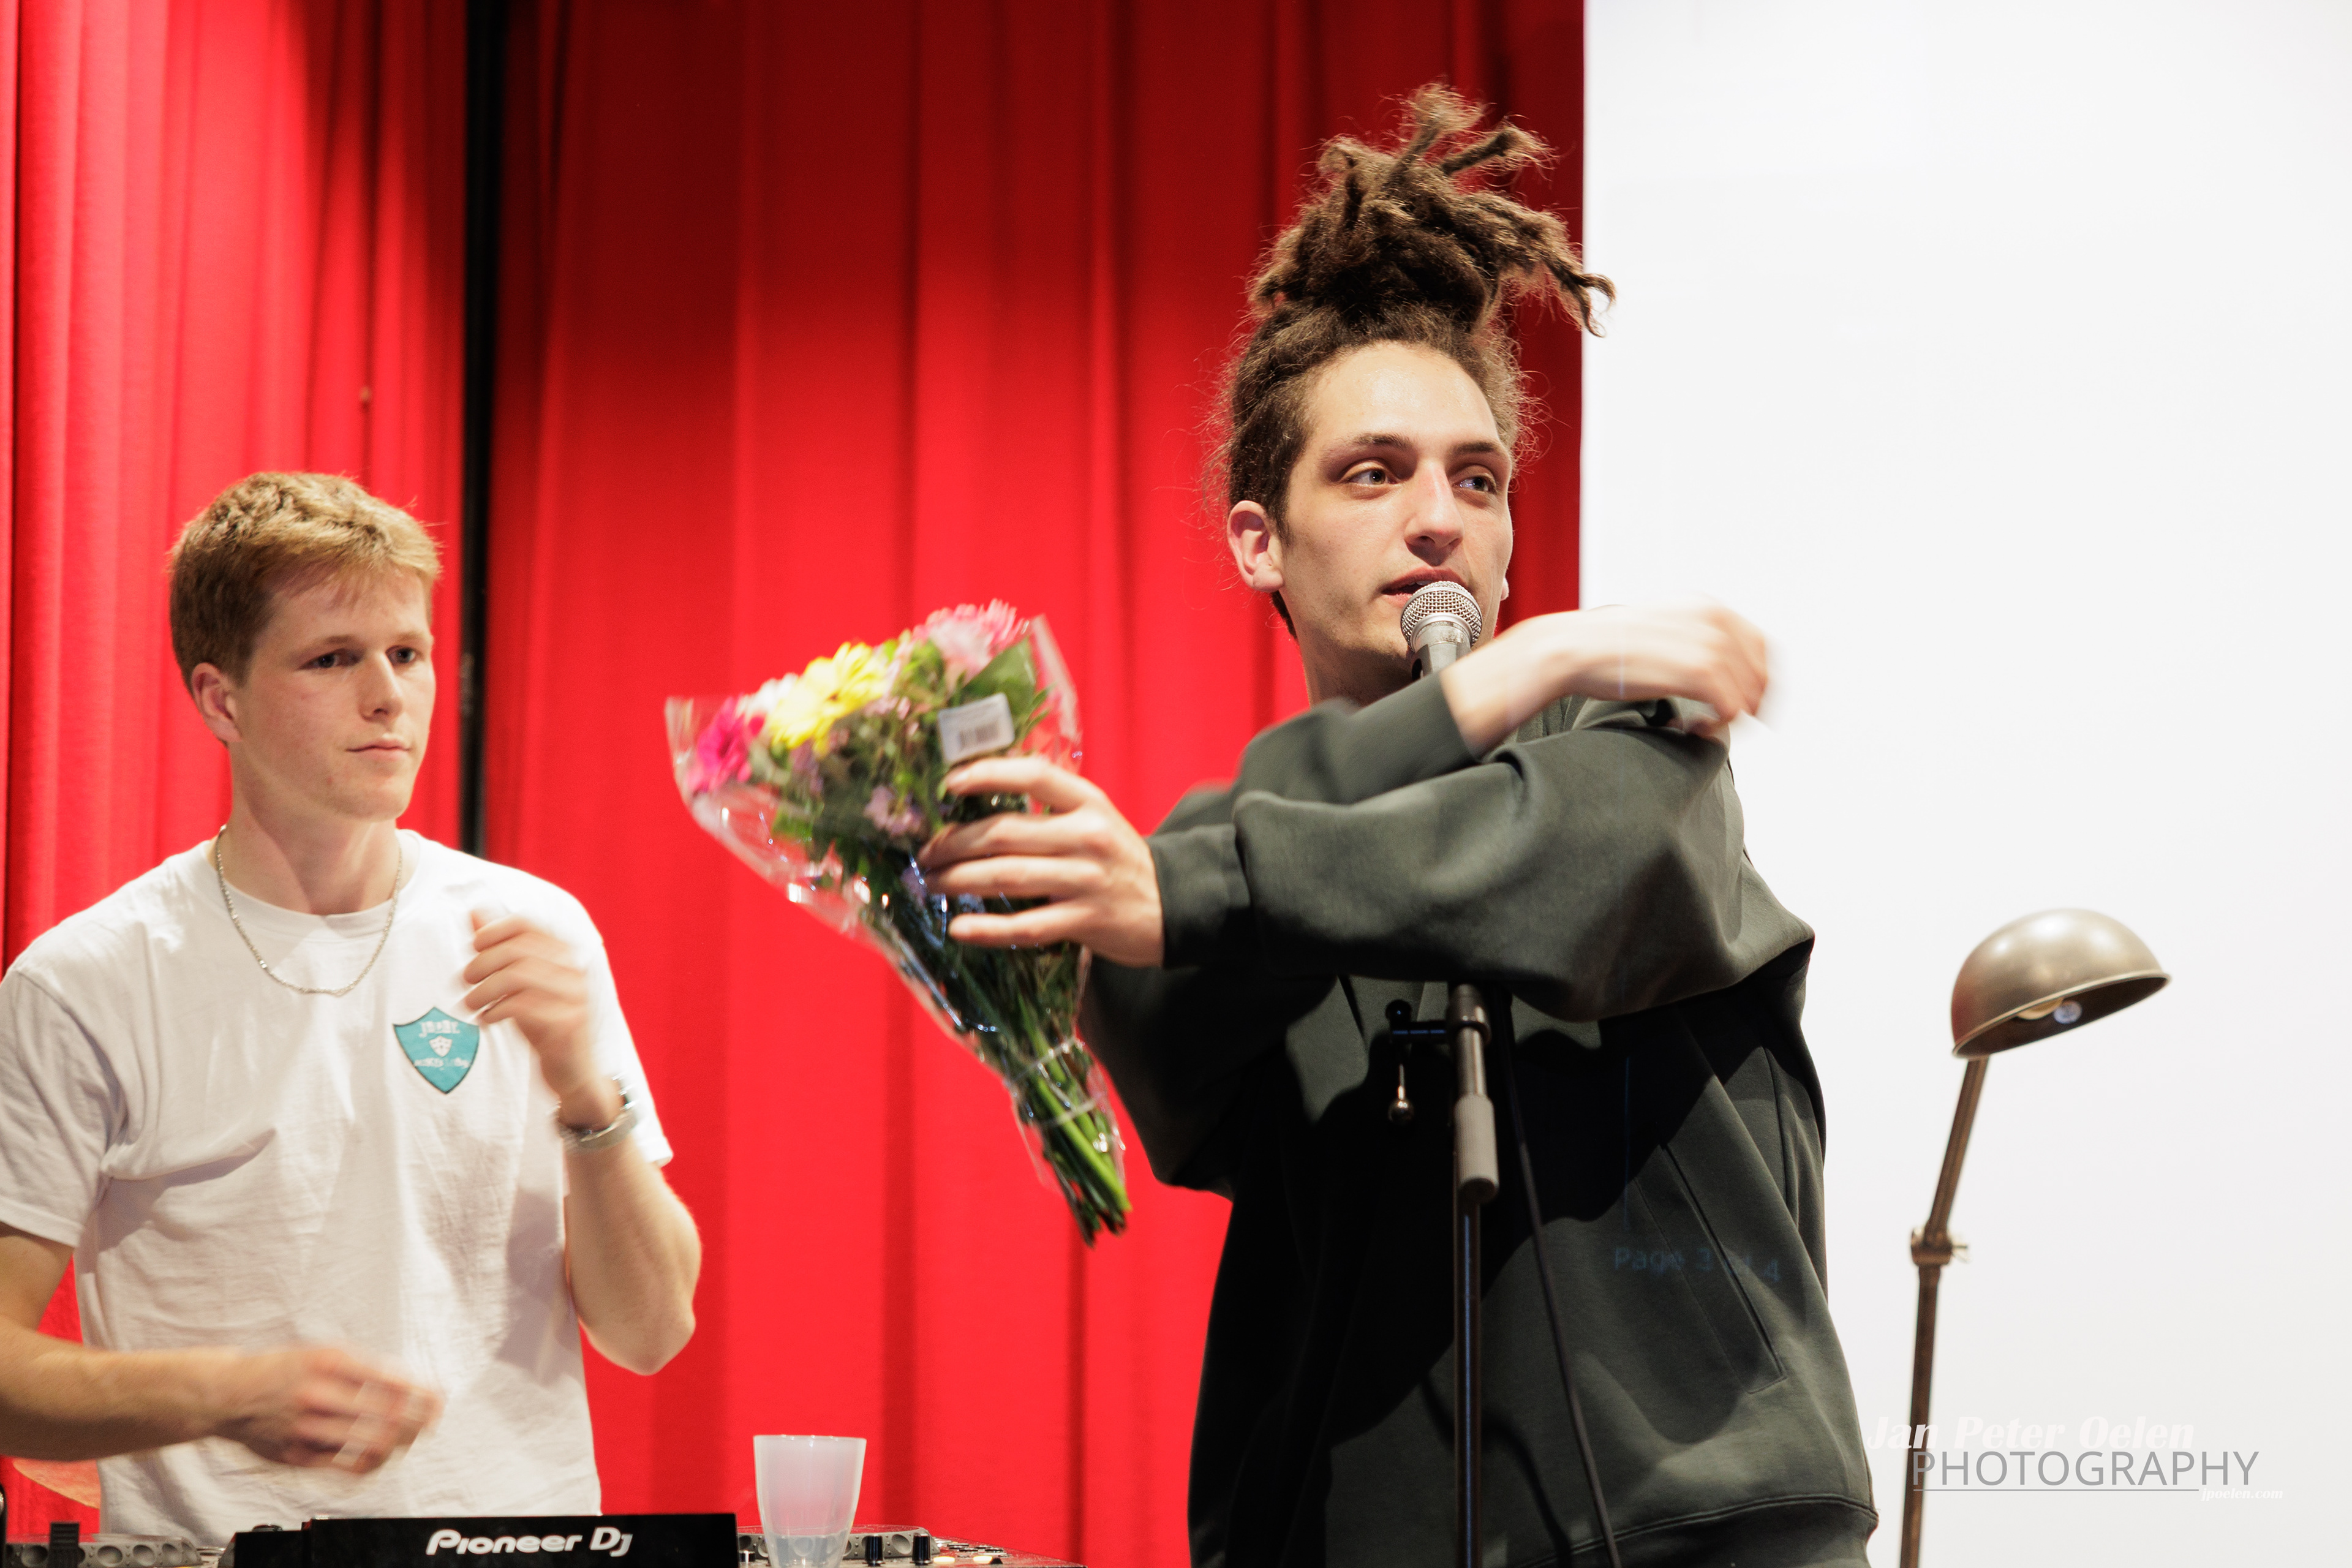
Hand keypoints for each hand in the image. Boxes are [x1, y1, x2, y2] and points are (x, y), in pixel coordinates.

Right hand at [210, 1344, 440, 1472]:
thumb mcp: (322, 1353)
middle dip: (419, 1420)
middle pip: (388, 1415)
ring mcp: (307, 1427)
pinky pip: (347, 1467)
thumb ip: (362, 1368)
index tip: (438, 1399)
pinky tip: (381, 1458)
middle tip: (432, 1421)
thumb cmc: (283, 1371)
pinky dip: (373, 1464)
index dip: (422, 1394)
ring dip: (401, 1443)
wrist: (227, 1394)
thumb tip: (410, 1387)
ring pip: (372, 1444)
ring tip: (411, 1439)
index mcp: (329, 1361)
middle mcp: (318, 1393)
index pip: (392, 1381)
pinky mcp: (297, 1456)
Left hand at [463, 914, 612, 1124]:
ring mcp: (574, 996)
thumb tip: (476, 910)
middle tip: (464, 982)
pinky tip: (486, 1020)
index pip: (525, 923)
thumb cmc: (545, 1023)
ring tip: (469, 1004)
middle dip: (481, 963)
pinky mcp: (567, 1023)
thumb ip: (501, 947)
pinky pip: (522, 1006)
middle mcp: (575, 969)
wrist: (575, 1073)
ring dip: (483, 990)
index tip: (474, 948)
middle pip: (516, 949)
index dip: (493, 931)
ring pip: (516, 976)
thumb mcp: (522, 984)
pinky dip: (495, 1010)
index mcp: (566, 953)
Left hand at [916, 756, 1163, 966]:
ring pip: (1008, 877)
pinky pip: (1027, 927)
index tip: (949, 784)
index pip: (1033, 775)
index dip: (987, 774)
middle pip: (1005, 832)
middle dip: (954, 843)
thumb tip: (977, 798)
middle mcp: (1088, 836)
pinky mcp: (1086, 921)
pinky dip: (988, 929)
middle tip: (925, 853)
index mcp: (1089, 802)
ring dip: (959, 880)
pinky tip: (959, 929)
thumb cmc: (1117, 858)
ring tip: (930, 884)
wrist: (1172, 905)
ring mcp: (1087, 880)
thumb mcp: (1094, 818)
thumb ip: (1048, 806)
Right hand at [1443, 599, 1769, 752]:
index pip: (1759, 644)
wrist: (1570, 649)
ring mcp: (1707, 643)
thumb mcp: (1656, 627)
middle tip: (1726, 722)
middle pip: (1761, 670)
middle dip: (1753, 701)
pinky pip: (1730, 708)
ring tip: (1698, 725)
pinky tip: (1688, 726)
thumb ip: (1687, 636)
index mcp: (1705, 604)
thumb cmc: (1603, 647)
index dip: (1760, 677)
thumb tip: (1707, 664)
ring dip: (1730, 716)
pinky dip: (1716, 725)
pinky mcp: (1697, 670)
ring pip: (1748, 692)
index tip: (1748, 704)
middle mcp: (1713, 618)